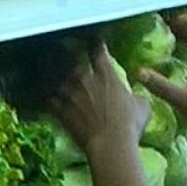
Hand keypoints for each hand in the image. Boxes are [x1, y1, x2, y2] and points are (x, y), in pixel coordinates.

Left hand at [52, 42, 148, 158]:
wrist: (110, 144)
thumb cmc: (130, 124)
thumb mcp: (142, 106)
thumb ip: (135, 96)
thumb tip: (135, 96)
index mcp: (106, 74)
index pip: (98, 50)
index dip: (96, 43)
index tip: (94, 41)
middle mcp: (85, 78)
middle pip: (70, 58)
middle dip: (67, 51)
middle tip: (64, 48)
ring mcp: (70, 93)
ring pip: (54, 75)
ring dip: (51, 69)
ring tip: (46, 64)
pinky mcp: (61, 110)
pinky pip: (49, 98)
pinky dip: (46, 94)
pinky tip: (45, 92)